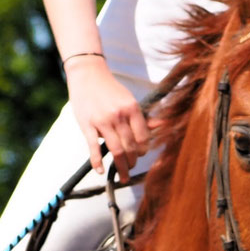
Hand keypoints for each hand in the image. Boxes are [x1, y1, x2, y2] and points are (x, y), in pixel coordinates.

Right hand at [67, 57, 149, 173]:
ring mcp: (102, 121)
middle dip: (132, 161)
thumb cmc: (110, 90)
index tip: (140, 155)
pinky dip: (97, 162)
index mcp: (132, 108)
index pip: (143, 137)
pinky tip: (101, 171)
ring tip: (123, 175)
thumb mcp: (129, 100)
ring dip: (121, 166)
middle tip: (131, 167)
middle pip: (130, 146)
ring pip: (116, 150)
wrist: (88, 75)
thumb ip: (143, 116)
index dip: (143, 149)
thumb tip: (162, 125)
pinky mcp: (87, 125)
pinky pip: (93, 147)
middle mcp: (119, 115)